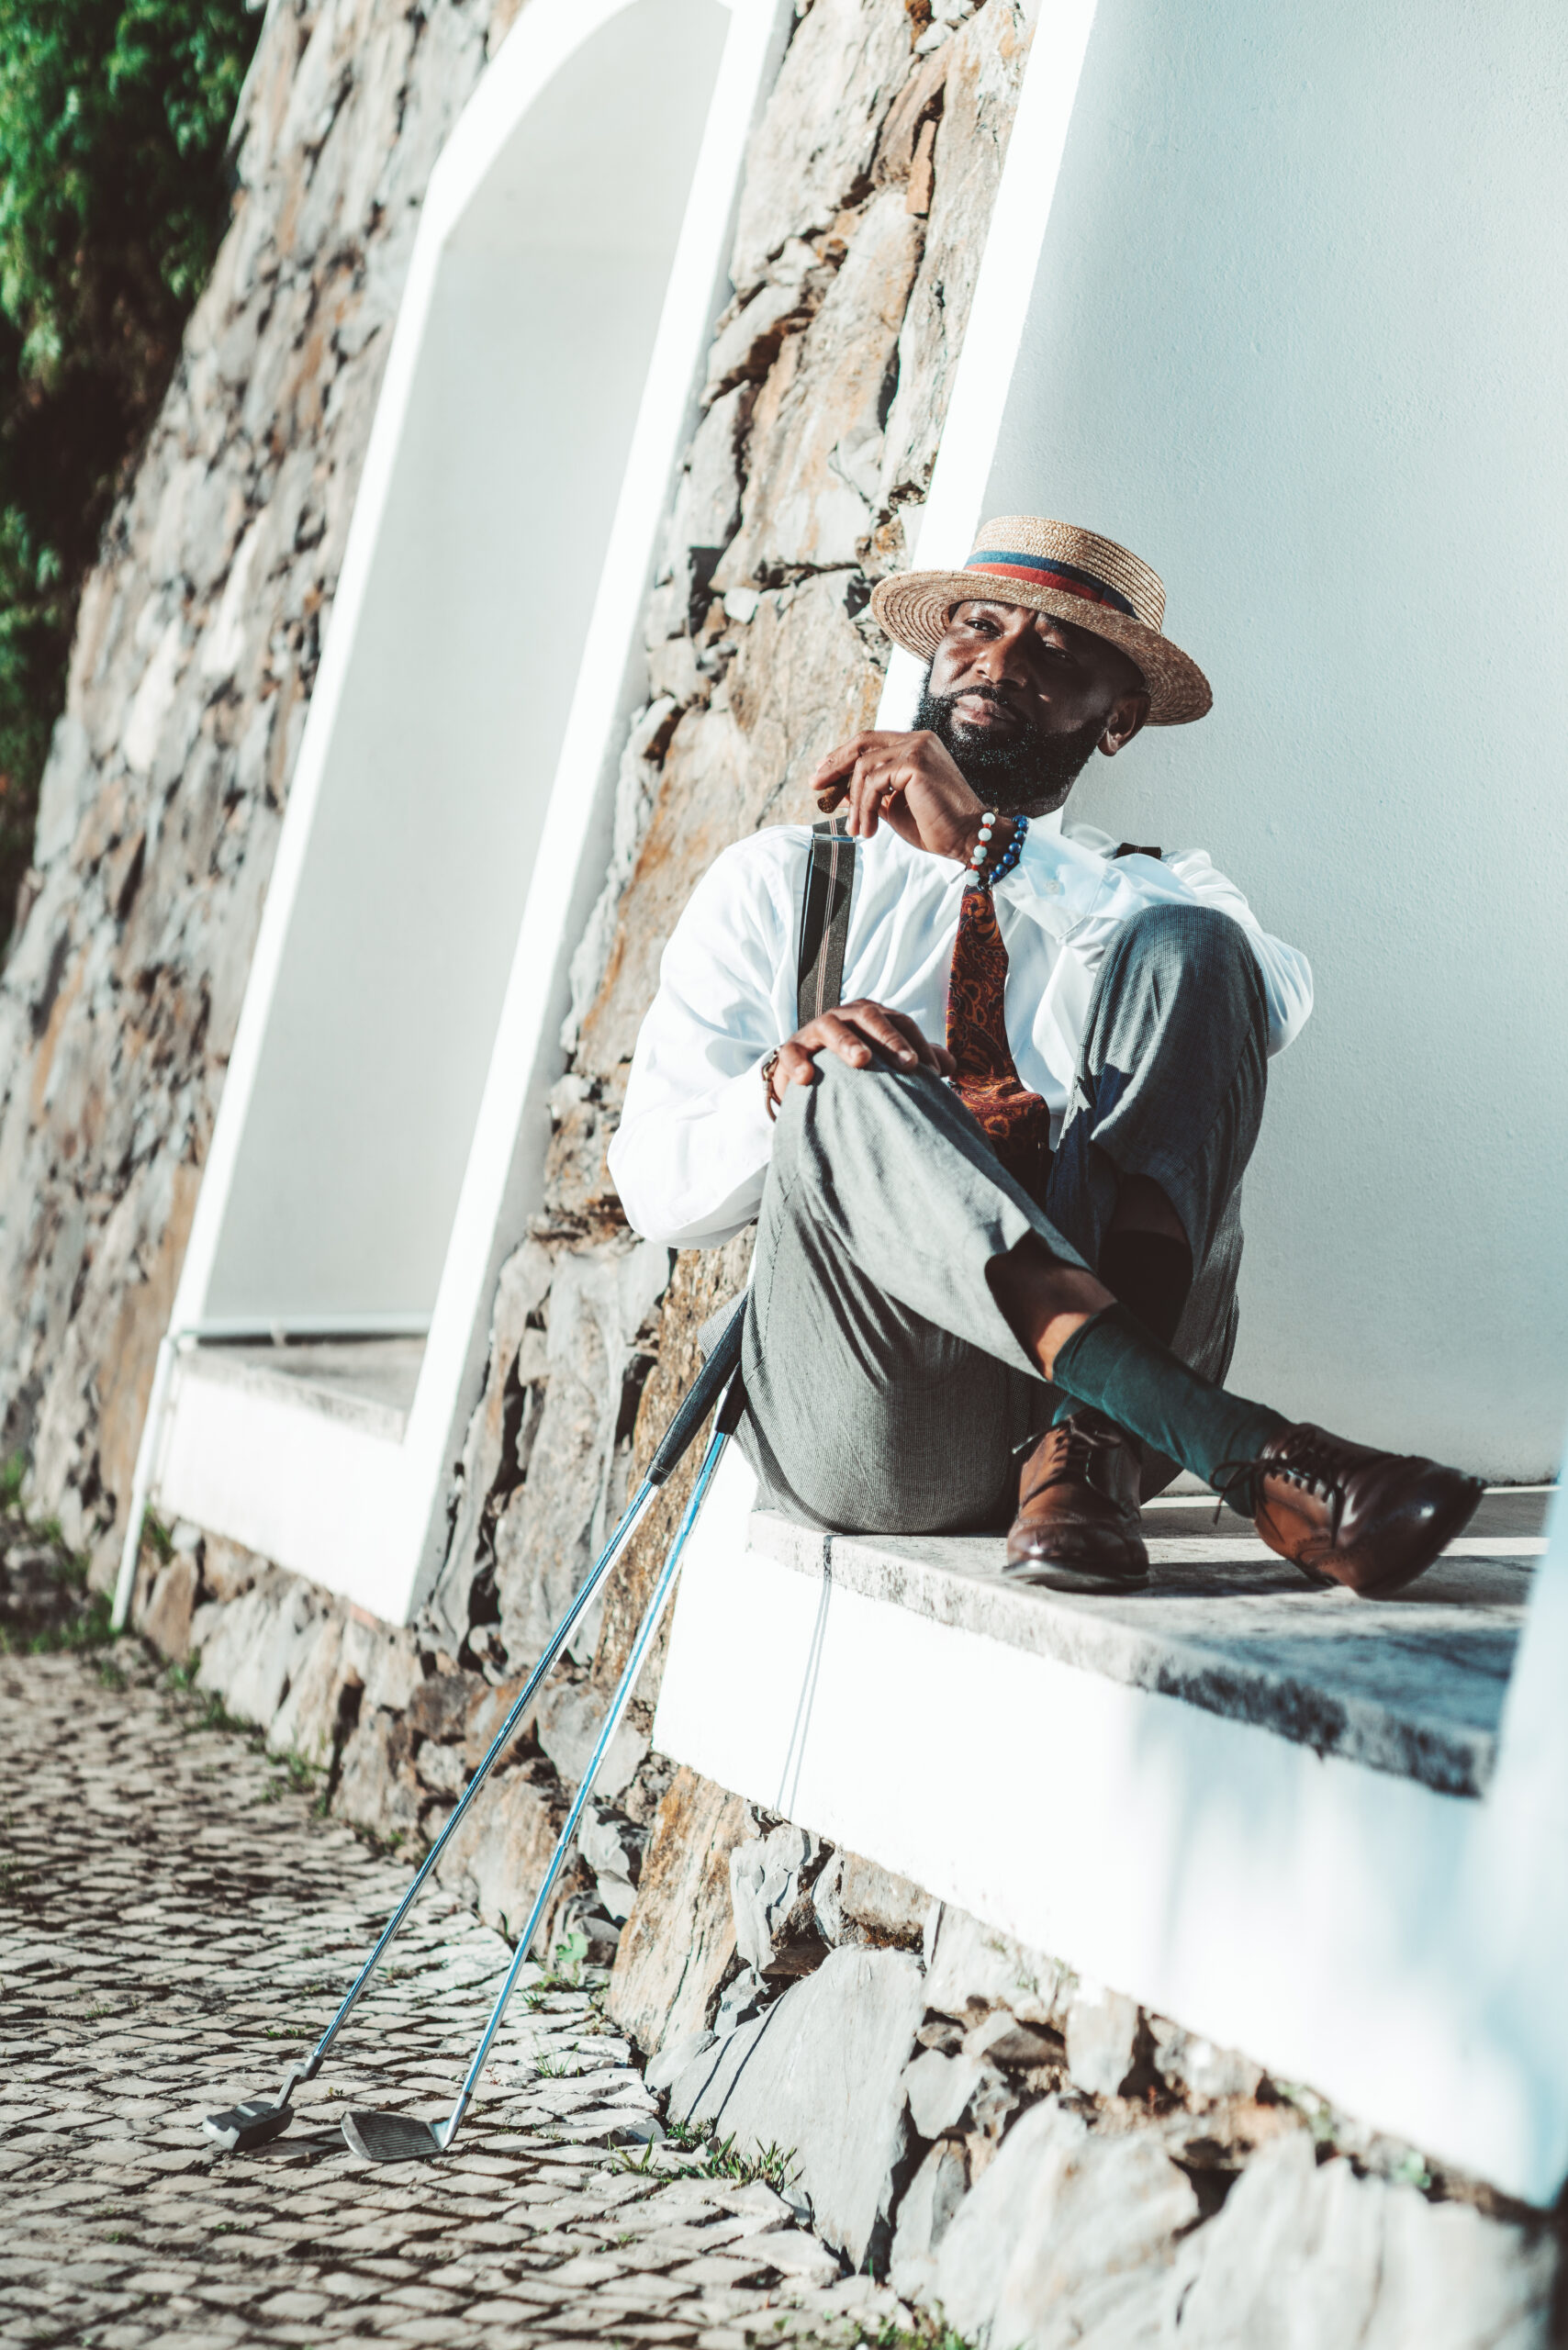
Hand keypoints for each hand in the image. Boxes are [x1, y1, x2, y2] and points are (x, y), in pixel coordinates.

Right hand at [768, 998, 954, 1110]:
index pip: (900, 1022)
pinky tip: (806, 1078)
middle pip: (868, 1017)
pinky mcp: (791, 1049)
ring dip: (847, 1042)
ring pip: (831, 1028)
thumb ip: (916, 1058)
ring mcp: (815, 1030)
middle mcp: (845, 1016)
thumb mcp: (885, 1058)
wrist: (807, 1070)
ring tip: (862, 1060)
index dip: (917, 1045)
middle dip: (889, 1039)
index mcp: (872, 1015)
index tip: (932, 1073)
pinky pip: (791, 1052)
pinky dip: (798, 1062)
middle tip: (908, 1065)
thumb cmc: (855, 1063)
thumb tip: (950, 1065)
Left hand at [811, 729, 1005, 865]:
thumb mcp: (893, 807)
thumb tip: (838, 791)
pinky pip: (873, 782)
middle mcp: (918, 740)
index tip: (822, 774)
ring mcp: (918, 748)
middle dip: (834, 764)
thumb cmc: (935, 826)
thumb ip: (869, 794)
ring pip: (865, 768)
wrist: (967, 838)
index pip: (869, 742)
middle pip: (862, 743)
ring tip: (857, 830)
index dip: (841, 756)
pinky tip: (869, 828)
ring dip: (854, 802)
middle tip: (815, 787)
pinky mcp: (916, 763)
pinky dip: (865, 807)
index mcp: (916, 746)